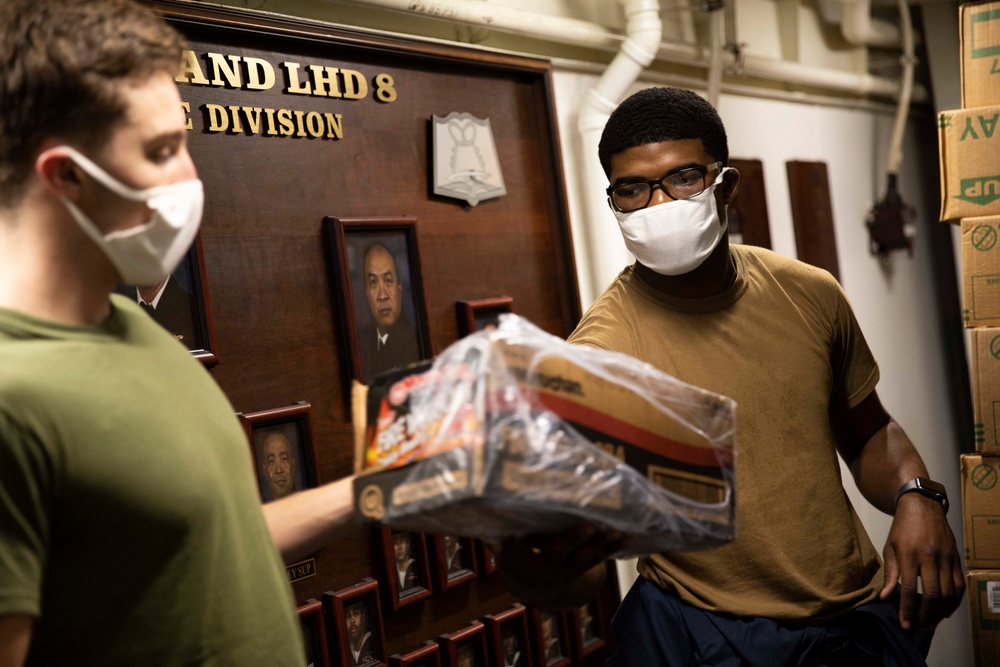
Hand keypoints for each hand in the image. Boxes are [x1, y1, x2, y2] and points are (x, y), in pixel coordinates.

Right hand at [492, 524, 626, 610]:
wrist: (535, 586)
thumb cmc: (514, 558)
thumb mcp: (501, 551)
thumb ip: (497, 536)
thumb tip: (476, 510)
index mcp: (523, 567)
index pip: (519, 556)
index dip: (520, 546)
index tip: (519, 535)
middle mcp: (547, 573)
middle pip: (559, 557)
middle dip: (573, 542)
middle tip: (586, 527)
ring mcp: (568, 573)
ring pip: (586, 559)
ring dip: (602, 545)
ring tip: (617, 531)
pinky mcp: (583, 569)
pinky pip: (600, 559)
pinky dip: (614, 547)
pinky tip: (628, 535)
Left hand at [880, 493, 964, 629]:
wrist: (922, 506)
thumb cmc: (902, 528)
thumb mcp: (890, 548)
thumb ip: (890, 574)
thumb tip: (886, 597)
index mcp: (909, 554)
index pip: (908, 588)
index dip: (907, 609)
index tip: (905, 624)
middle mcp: (929, 557)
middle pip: (932, 594)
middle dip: (925, 615)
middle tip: (919, 627)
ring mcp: (946, 558)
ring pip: (948, 593)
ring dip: (940, 612)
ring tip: (931, 622)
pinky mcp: (956, 558)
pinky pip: (959, 585)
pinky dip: (954, 601)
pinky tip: (946, 610)